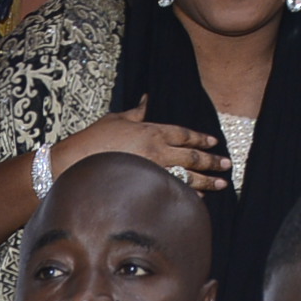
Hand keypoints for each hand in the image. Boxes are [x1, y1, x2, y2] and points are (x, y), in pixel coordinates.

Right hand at [58, 99, 231, 196]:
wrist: (73, 164)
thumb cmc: (92, 141)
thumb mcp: (115, 119)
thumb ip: (135, 112)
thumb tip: (146, 100)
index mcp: (151, 130)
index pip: (184, 134)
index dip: (201, 139)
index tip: (214, 143)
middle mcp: (156, 150)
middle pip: (192, 156)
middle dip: (211, 161)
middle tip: (227, 165)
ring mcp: (152, 171)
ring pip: (187, 176)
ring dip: (206, 181)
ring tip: (220, 185)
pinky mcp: (145, 187)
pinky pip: (172, 192)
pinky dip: (187, 196)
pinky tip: (198, 199)